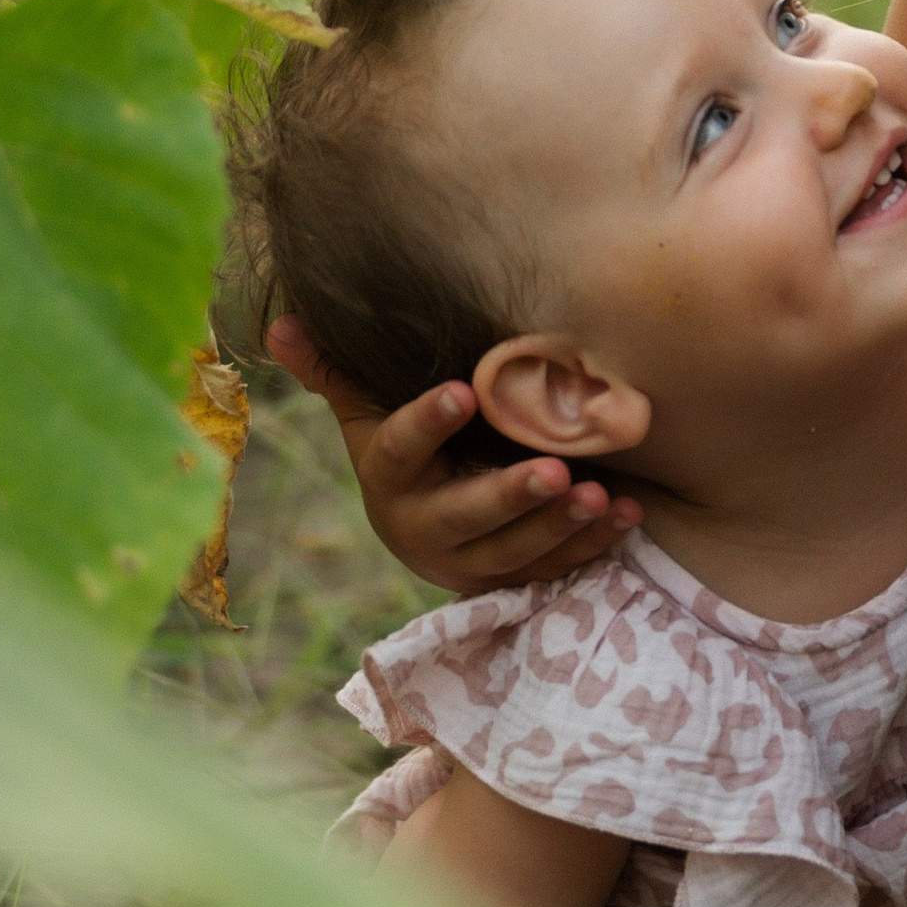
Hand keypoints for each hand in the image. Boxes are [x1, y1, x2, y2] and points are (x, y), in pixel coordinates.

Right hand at [267, 314, 639, 592]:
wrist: (427, 531)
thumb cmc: (405, 455)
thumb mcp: (367, 415)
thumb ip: (335, 372)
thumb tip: (281, 324)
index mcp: (387, 478)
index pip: (402, 449)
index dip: (428, 422)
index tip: (465, 391)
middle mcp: (422, 528)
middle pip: (464, 517)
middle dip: (509, 497)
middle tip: (554, 471)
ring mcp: (469, 561)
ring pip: (513, 551)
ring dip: (558, 525)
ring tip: (598, 495)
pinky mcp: (511, 581)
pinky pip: (553, 569)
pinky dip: (591, 545)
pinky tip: (625, 513)